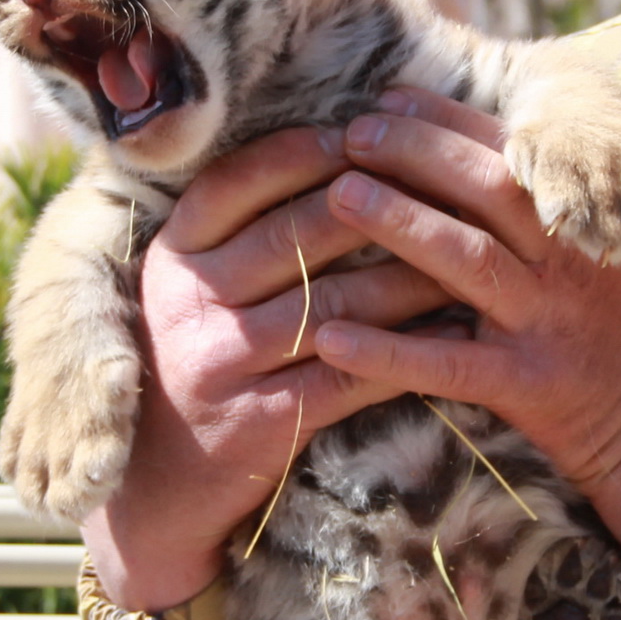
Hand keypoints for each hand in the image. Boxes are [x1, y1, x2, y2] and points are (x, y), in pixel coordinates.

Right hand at [81, 125, 450, 609]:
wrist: (151, 486)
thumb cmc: (188, 362)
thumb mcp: (186, 289)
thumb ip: (233, 233)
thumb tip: (324, 154)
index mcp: (171, 256)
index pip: (237, 181)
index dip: (302, 151)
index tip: (359, 133)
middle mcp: (189, 302)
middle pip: (297, 234)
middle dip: (380, 202)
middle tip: (442, 184)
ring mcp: (221, 364)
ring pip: (337, 302)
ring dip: (411, 275)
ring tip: (468, 253)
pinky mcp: (259, 422)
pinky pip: (349, 376)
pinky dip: (406, 352)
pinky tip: (451, 333)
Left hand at [316, 87, 620, 554]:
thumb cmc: (599, 326)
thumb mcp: (579, 256)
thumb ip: (525, 212)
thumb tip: (447, 156)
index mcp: (571, 223)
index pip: (505, 152)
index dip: (444, 118)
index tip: (385, 97)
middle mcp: (562, 262)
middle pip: (488, 189)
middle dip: (417, 152)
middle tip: (352, 134)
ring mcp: (545, 323)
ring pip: (469, 261)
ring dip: (401, 222)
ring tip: (339, 194)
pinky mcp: (527, 387)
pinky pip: (449, 365)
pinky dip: (387, 352)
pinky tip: (331, 337)